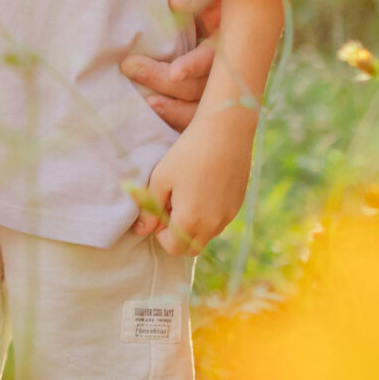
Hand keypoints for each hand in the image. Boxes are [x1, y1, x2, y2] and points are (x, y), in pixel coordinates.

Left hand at [119, 0, 222, 129]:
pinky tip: (150, 114)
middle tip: (132, 69)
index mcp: (231, 38)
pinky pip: (192, 118)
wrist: (206, 4)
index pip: (217, 57)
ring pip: (200, 111)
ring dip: (172, 109)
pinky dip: (173, 118)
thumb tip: (176, 2)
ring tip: (144, 101)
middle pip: (203, 88)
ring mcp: (217, 87)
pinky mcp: (202, 99)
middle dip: (166, 83)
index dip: (196, 66)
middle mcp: (228, 67)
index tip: (174, 73)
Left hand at [130, 107, 254, 255]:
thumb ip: (149, 209)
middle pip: (192, 247)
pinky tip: (203, 188)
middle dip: (178, 235)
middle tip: (171, 207)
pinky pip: (220, 221)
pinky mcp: (238, 205)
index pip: (173, 247)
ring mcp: (228, 215)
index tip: (158, 213)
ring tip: (187, 194)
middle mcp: (213, 224)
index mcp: (191, 220)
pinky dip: (209, 215)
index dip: (161, 235)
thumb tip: (140, 230)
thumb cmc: (187, 153)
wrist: (225, 132)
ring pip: (207, 235)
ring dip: (194, 226)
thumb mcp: (161, 179)